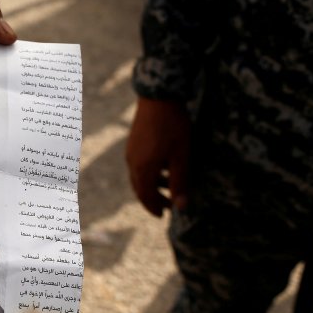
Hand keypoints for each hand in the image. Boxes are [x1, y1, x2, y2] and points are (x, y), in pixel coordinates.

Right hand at [125, 97, 190, 216]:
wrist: (158, 97)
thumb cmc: (173, 127)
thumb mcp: (181, 156)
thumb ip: (180, 182)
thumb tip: (181, 206)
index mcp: (143, 169)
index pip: (146, 196)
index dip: (155, 207)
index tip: (164, 215)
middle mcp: (132, 162)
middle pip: (140, 188)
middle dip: (153, 199)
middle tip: (166, 206)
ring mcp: (131, 151)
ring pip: (139, 176)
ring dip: (153, 185)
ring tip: (169, 185)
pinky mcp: (133, 142)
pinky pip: (139, 165)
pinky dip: (150, 173)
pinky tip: (162, 166)